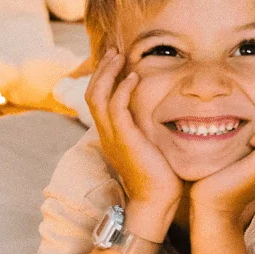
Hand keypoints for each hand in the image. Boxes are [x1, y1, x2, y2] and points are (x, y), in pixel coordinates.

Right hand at [85, 49, 182, 230]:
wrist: (156, 203)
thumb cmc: (160, 179)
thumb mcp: (152, 149)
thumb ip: (149, 132)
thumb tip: (162, 117)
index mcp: (111, 136)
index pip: (99, 100)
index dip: (105, 79)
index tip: (117, 62)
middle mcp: (107, 134)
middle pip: (92, 93)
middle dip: (103, 70)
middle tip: (114, 51)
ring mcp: (112, 137)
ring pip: (98, 96)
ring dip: (108, 73)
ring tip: (119, 56)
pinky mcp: (124, 140)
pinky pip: (116, 108)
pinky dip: (122, 89)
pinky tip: (134, 77)